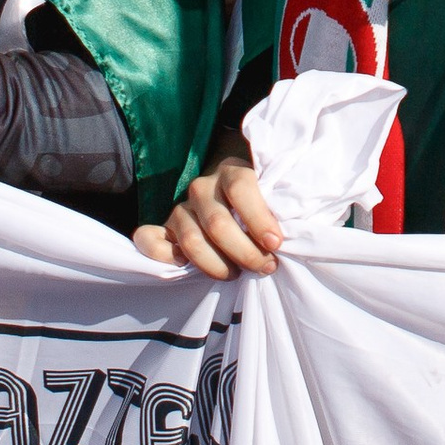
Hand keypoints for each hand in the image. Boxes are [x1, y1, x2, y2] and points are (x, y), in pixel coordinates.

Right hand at [131, 157, 284, 277]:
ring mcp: (181, 206)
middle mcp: (202, 186)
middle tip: (265, 266)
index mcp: (232, 170)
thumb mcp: (274, 192)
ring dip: (216, 265)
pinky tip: (183, 267)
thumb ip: (280, 204)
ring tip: (236, 274)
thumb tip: (294, 230)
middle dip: (244, 252)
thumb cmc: (261, 199)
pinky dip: (162, 256)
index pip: (241, 188)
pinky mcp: (165, 226)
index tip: (276, 243)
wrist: (230, 187)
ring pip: (191, 239)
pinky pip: (149, 239)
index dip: (258, 218)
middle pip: (217, 223)